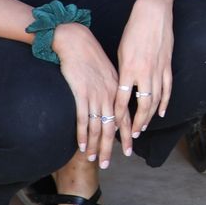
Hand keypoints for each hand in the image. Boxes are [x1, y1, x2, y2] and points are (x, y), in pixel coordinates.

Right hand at [52, 23, 123, 168]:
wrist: (76, 41)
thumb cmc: (91, 56)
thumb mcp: (108, 72)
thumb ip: (112, 88)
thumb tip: (113, 105)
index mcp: (117, 89)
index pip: (125, 117)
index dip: (127, 134)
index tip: (128, 150)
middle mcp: (109, 94)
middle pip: (113, 126)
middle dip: (111, 147)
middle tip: (108, 163)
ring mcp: (96, 94)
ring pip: (99, 126)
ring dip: (96, 145)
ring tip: (93, 158)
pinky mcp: (81, 93)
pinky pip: (83, 119)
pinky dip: (83, 134)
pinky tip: (82, 145)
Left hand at [113, 0, 174, 152]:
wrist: (153, 13)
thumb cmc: (133, 30)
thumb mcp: (122, 51)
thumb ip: (122, 71)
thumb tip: (120, 88)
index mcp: (129, 69)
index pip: (122, 100)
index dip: (118, 116)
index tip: (112, 128)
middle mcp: (144, 72)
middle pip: (141, 105)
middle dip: (136, 123)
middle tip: (132, 135)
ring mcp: (159, 69)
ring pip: (156, 100)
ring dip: (149, 116)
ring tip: (143, 128)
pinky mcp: (168, 65)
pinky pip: (167, 88)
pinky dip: (165, 102)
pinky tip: (161, 112)